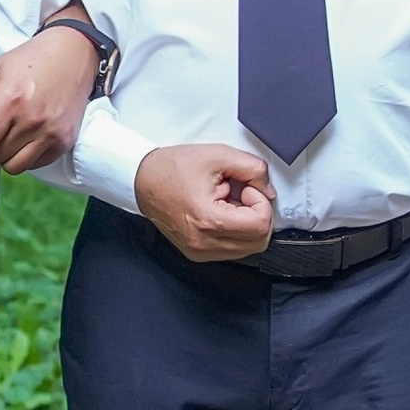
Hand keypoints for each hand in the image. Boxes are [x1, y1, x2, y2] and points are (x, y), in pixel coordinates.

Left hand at [0, 24, 100, 169]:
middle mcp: (32, 120)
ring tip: (7, 133)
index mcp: (10, 99)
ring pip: (12, 167)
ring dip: (2, 155)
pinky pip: (33, 165)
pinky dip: (24, 156)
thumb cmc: (28, 61)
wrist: (74, 54)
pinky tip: (26, 135)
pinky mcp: (64, 142)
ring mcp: (51, 133)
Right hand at [135, 141, 276, 262]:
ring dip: (247, 224)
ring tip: (229, 203)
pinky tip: (222, 213)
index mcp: (208, 220)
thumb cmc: (171, 168)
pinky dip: (235, 232)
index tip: (247, 188)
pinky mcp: (198, 253)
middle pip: (259, 241)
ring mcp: (200, 252)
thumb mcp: (218, 155)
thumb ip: (252, 168)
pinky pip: (232, 249)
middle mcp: (204, 243)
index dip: (261, 202)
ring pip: (248, 248)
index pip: (260, 225)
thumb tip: (267, 190)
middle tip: (242, 195)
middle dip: (258, 215)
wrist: (142, 180)